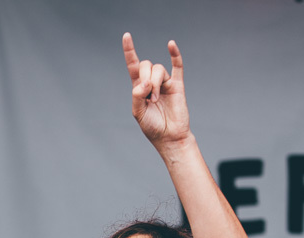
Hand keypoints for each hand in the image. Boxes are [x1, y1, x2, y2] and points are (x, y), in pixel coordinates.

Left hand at [122, 32, 189, 147]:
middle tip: (148, 96)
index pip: (133, 65)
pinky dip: (175, 54)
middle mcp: (151, 82)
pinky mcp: (177, 85)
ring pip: (158, 69)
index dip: (130, 50)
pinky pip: (177, 66)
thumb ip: (137, 96)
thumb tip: (144, 82)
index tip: (126, 35)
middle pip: (146, 65)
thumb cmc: (152, 126)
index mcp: (138, 88)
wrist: (169, 137)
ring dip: (155, 83)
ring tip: (156, 99)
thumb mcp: (138, 113)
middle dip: (145, 78)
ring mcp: (164, 82)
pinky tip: (170, 44)